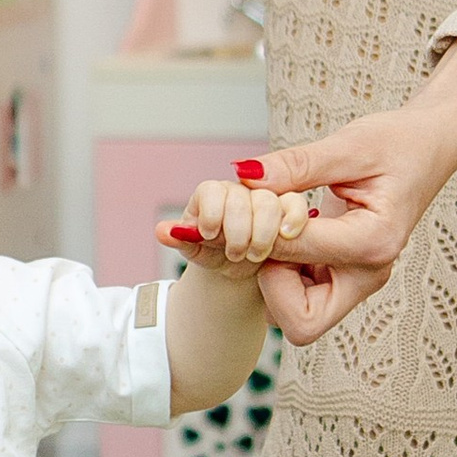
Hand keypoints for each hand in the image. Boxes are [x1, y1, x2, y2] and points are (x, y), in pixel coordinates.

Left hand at [162, 176, 311, 271]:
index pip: (211, 191)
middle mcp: (238, 191)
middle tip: (234, 253)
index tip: (210, 235)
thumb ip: (181, 239)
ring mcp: (264, 197)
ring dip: (263, 232)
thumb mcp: (196, 250)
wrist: (237, 265)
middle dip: (238, 230)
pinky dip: (292, 218)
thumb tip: (162, 231)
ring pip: (268, 200)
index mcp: (212, 194)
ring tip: (255, 254)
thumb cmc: (213, 252)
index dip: (212, 213)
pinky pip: (294, 203)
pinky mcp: (288, 207)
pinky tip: (286, 235)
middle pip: (241, 197)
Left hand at [246, 40, 456, 342]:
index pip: (296, 253)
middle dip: (270, 281)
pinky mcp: (345, 276)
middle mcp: (368, 274)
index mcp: (373, 242)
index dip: (262, 229)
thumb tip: (244, 177)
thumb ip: (296, 165)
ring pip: (297, 316)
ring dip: (273, 278)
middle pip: (300, 320)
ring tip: (273, 226)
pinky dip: (281, 271)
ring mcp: (358, 281)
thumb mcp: (347, 146)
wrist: (428, 148)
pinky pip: (301, 297)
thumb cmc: (396, 143)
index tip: (248, 201)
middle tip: (265, 231)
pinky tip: (282, 231)